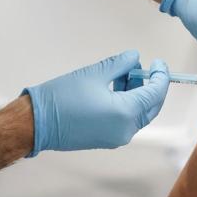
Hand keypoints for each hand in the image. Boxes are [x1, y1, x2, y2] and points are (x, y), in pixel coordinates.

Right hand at [23, 50, 169, 156]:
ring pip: (139, 113)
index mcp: (126, 113)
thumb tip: (135, 57)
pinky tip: (115, 88)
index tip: (158, 62)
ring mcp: (117, 138)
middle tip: (143, 68)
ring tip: (123, 74)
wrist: (35, 124)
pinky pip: (127, 120)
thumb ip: (121, 64)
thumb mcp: (95, 73)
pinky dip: (127, 104)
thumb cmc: (62, 97)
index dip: (161, 75)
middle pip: (152, 106)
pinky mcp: (108, 139)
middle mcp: (126, 130)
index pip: (156, 93)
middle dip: (151, 85)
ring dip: (137, 93)